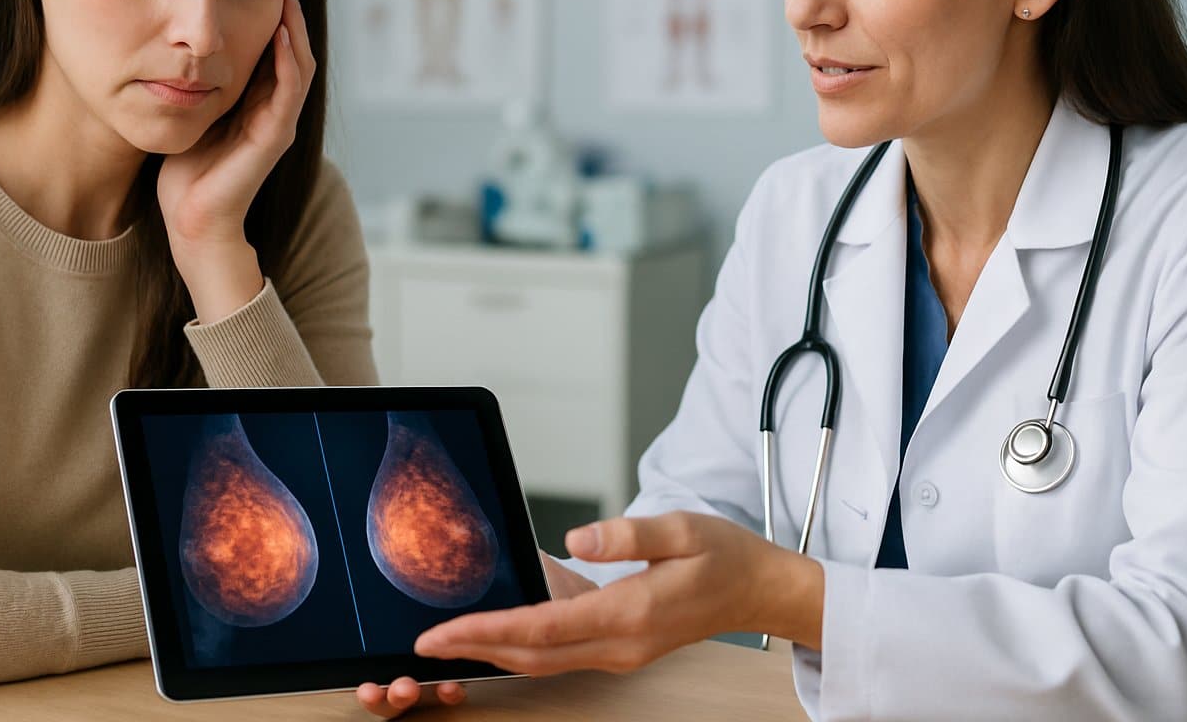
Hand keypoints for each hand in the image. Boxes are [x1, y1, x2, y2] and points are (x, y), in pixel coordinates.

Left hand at [157, 0, 315, 320]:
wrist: (192, 221)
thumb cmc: (185, 172)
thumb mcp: (188, 110)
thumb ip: (192, 80)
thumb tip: (170, 41)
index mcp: (257, 102)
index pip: (274, 47)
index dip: (272, 12)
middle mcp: (275, 110)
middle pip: (293, 47)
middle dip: (289, 10)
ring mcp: (279, 122)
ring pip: (298, 62)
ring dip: (294, 25)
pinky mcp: (275, 136)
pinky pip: (289, 89)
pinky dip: (288, 58)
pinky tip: (281, 30)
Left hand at [411, 512, 822, 677]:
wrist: (760, 591)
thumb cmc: (724, 554)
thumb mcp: (682, 528)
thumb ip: (628, 534)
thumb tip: (578, 539)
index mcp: (629, 613)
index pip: (542, 628)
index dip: (486, 630)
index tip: (442, 632)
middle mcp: (620, 643)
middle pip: (532, 654)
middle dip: (475, 649)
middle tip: (426, 643)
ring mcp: (620, 650)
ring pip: (544, 658)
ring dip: (495, 649)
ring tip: (450, 637)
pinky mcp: (620, 645)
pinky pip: (562, 650)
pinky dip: (524, 642)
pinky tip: (500, 625)